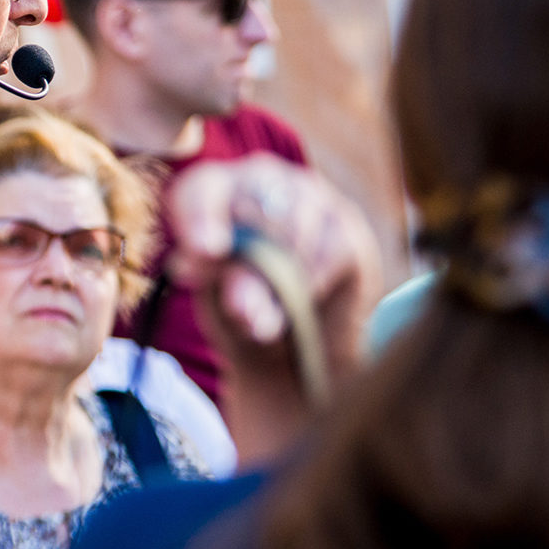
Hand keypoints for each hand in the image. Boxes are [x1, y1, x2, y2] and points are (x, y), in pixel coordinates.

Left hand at [166, 155, 380, 464]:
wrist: (296, 364)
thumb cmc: (243, 322)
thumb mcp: (217, 303)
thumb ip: (210, 278)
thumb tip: (199, 258)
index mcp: (221, 192)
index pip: (205, 187)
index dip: (200, 216)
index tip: (197, 256)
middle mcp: (270, 185)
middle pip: (256, 202)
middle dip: (246, 259)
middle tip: (242, 313)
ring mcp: (316, 204)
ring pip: (296, 228)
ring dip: (279, 281)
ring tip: (264, 327)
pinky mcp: (352, 236)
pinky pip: (333, 251)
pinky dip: (313, 282)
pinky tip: (302, 308)